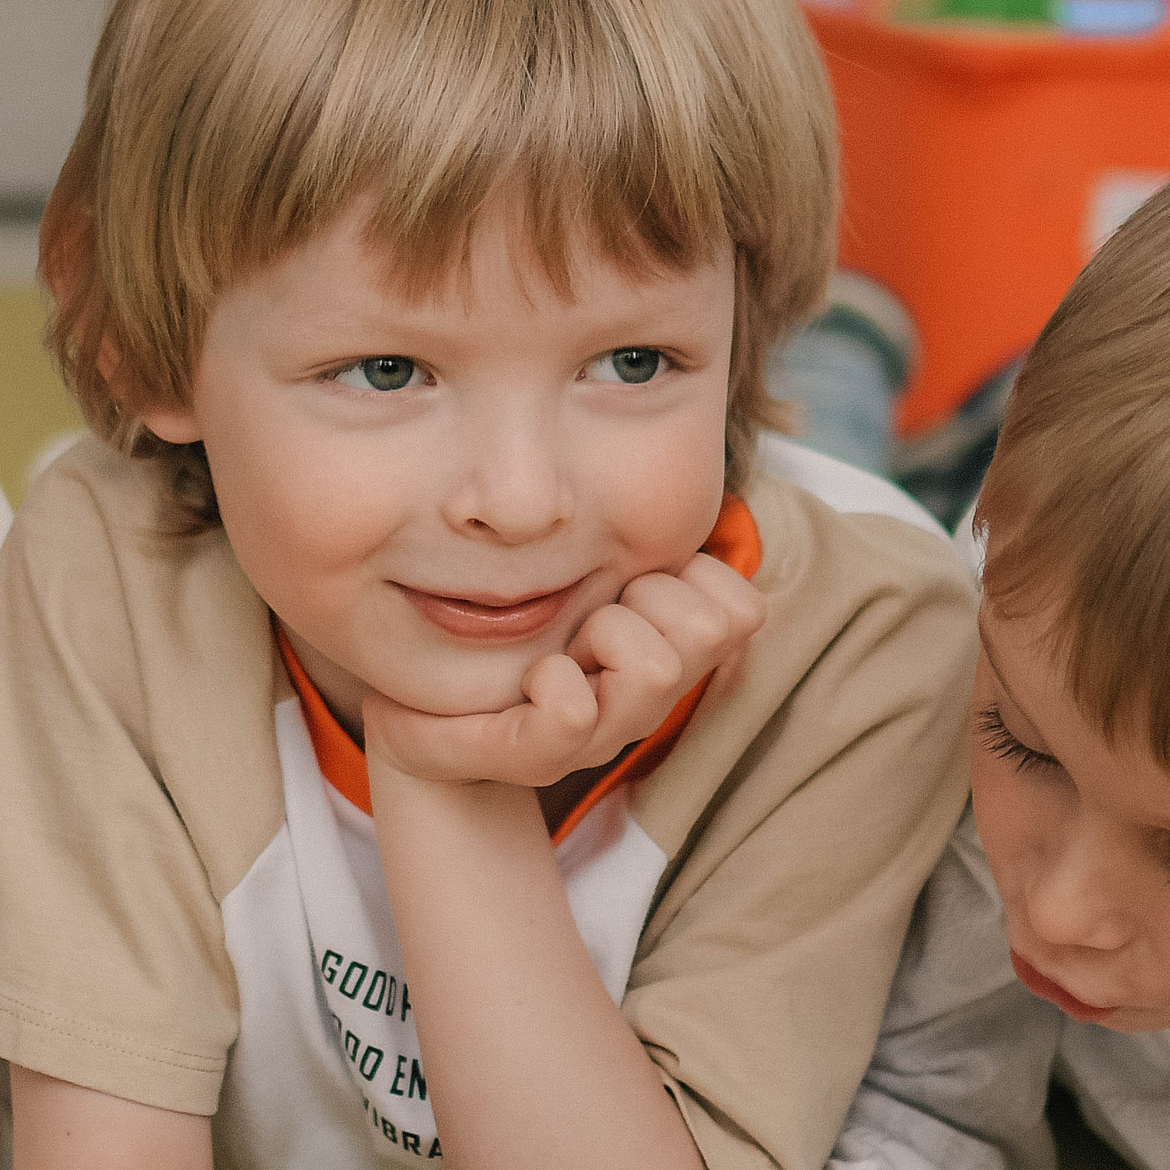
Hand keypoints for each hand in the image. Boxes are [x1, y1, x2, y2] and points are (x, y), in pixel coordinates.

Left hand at [364, 552, 764, 786]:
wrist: (429, 711)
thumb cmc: (509, 625)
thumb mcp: (585, 557)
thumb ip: (630, 517)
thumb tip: (668, 414)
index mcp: (665, 647)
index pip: (741, 608)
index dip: (693, 578)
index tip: (633, 581)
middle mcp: (649, 696)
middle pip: (712, 630)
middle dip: (648, 597)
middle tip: (594, 613)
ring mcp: (604, 731)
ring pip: (657, 669)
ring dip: (605, 634)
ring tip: (566, 645)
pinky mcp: (541, 755)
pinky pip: (574, 715)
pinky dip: (554, 683)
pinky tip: (535, 677)